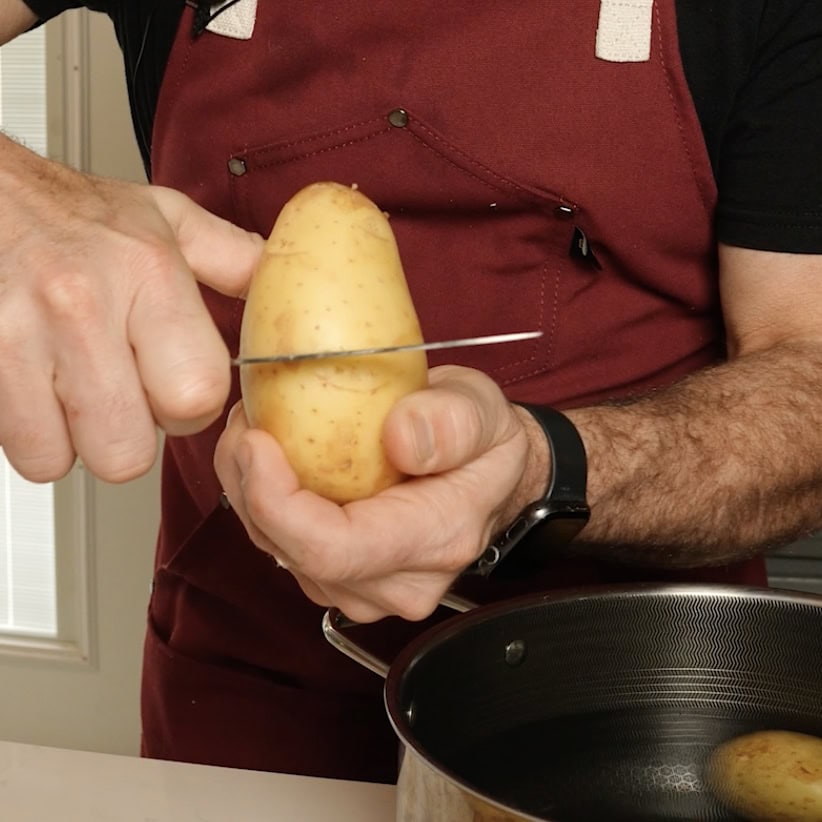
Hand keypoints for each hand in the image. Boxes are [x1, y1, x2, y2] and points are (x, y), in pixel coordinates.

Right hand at [0, 137, 262, 481]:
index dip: (193, 411)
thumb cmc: (72, 213)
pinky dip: (33, 437)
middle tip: (125, 399)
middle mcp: (82, 308)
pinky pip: (18, 449)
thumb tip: (284, 283)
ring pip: (63, 459)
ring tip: (80, 395)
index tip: (180, 395)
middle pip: (128, 450)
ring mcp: (17, 337)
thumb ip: (233, 259)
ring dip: (77, 442)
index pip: (196, 396)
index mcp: (148, 276)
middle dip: (132, 438)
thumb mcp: (166, 219)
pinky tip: (43, 396)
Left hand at [214, 365, 539, 622]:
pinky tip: (270, 459)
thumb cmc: (486, 444)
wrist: (491, 480)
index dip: (276, 502)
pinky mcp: (344, 581)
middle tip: (243, 420)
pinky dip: (264, 503)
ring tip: (254, 430)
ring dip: (250, 494)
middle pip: (293, 553)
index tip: (254, 440)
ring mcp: (367, 590)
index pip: (335, 548)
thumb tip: (400, 439)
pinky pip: (285, 548)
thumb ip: (453, 420)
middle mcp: (398, 585)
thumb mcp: (485, 410)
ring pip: (280, 553)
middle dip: (249, 487)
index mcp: (436, 540)